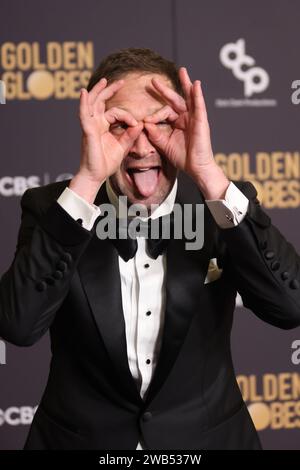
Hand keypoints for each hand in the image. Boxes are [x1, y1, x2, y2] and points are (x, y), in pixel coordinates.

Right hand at [70, 78, 142, 202]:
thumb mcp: (122, 147)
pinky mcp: (87, 132)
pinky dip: (83, 103)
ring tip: (104, 80)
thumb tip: (140, 124)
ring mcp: (90, 127)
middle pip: (100, 102)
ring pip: (92, 104)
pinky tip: (84, 93)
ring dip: (98, 91)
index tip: (137, 125)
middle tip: (120, 81)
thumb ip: (130, 135)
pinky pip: (84, 115)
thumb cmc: (106, 163)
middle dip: (109, 91)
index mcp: (103, 127)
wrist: (95, 176)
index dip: (128, 116)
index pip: (115, 113)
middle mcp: (95, 124)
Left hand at [144, 68, 228, 198]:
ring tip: (182, 71)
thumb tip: (145, 123)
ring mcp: (195, 118)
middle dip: (165, 90)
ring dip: (186, 84)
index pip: (165, 112)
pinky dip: (198, 95)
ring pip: (189, 98)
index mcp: (178, 123)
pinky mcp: (202, 121)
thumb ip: (155, 134)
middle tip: (153, 80)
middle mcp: (186, 118)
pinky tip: (195, 85)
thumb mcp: (165, 144)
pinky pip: (199, 105)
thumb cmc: (183, 157)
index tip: (146, 120)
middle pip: (175, 100)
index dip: (155, 115)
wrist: (196, 168)